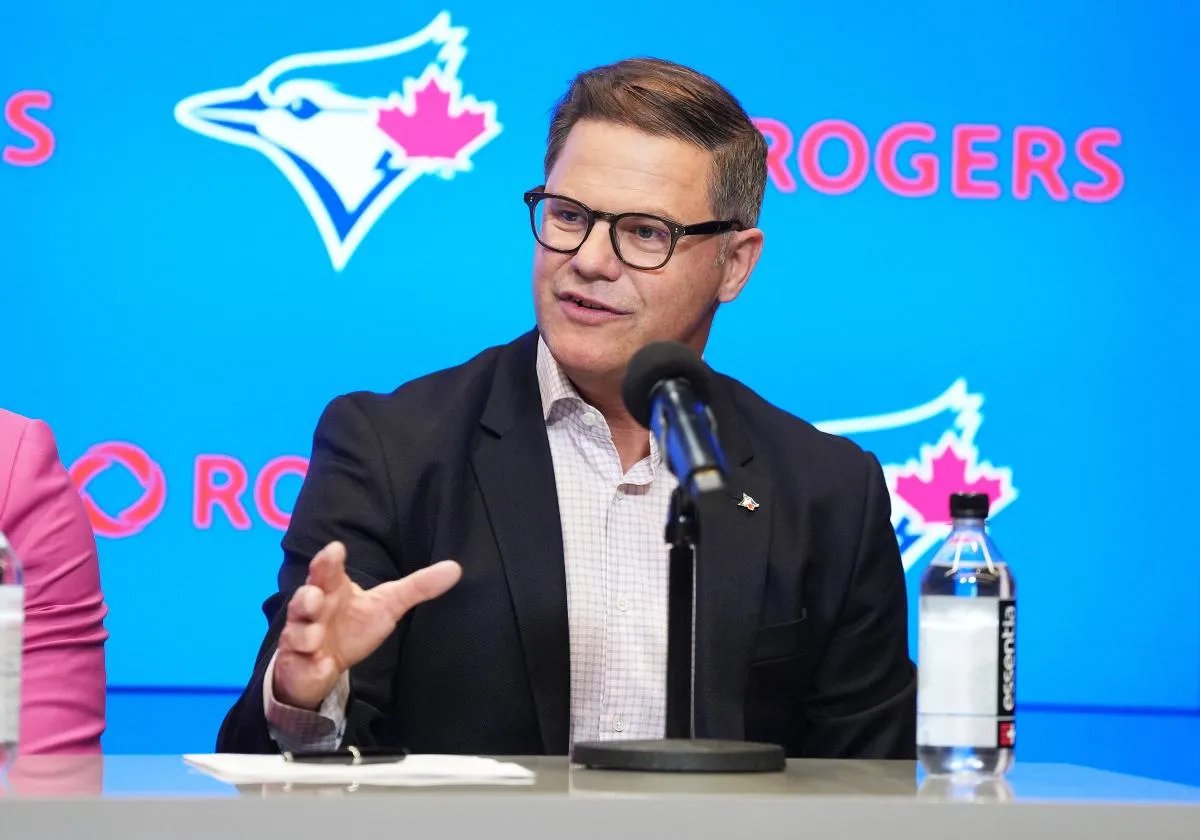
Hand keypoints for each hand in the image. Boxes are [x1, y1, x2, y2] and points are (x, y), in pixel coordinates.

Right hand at [272, 541, 460, 709]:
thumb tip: (456, 568)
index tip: (336, 550)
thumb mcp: (388, 606)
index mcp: (333, 588)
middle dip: (306, 597)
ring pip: (296, 632)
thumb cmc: (353, 626)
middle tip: (315, 597)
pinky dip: (310, 665)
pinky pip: (300, 665)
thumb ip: (417, 588)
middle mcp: (312, 610)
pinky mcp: (298, 664)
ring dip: (305, 633)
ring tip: (316, 636)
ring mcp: (300, 636)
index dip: (329, 560)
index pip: (328, 570)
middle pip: (304, 598)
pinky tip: (321, 666)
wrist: (326, 664)